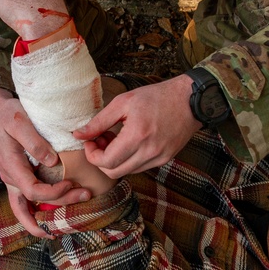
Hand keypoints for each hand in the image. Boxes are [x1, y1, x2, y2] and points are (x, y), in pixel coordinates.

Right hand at [0, 88, 91, 235]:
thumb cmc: (6, 114)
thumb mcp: (19, 122)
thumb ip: (34, 141)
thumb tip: (52, 162)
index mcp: (11, 167)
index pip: (34, 191)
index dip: (54, 193)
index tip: (72, 184)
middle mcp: (10, 177)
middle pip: (33, 203)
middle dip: (59, 205)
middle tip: (85, 196)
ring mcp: (12, 179)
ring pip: (23, 208)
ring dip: (41, 219)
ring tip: (59, 229)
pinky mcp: (17, 176)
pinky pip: (24, 201)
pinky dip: (35, 212)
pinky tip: (49, 216)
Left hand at [73, 74, 201, 178]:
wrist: (190, 101)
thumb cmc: (157, 97)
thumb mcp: (124, 102)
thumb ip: (99, 121)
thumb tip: (78, 135)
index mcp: (137, 136)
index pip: (106, 162)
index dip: (92, 155)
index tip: (90, 141)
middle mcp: (149, 152)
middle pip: (114, 172)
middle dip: (101, 160)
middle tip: (101, 140)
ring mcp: (159, 158)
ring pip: (127, 172)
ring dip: (115, 160)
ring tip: (116, 139)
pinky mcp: (165, 159)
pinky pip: (140, 167)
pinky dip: (130, 159)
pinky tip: (130, 142)